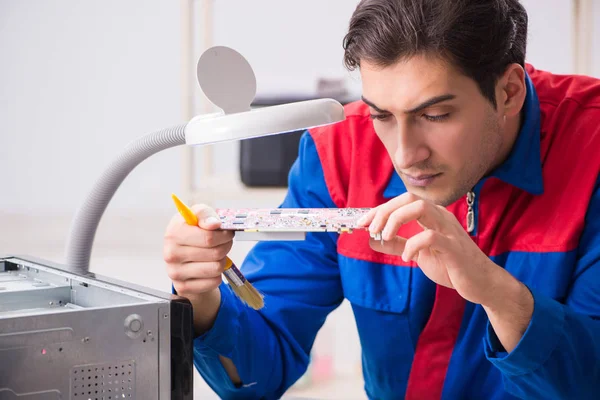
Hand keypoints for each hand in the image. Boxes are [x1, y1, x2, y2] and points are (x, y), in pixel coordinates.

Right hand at [163, 204, 233, 333]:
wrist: (182, 254)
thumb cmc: (192, 231)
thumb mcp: (197, 215)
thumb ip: (206, 214)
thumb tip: (214, 224)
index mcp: (174, 233)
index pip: (208, 237)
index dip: (224, 235)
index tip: (227, 233)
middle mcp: (171, 253)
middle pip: (215, 253)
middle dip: (226, 246)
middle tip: (225, 243)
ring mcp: (175, 272)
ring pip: (216, 268)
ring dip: (222, 260)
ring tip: (217, 254)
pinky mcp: (182, 287)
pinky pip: (213, 282)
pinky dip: (217, 275)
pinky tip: (210, 267)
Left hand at [357, 193, 501, 305]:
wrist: (481, 284)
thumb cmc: (451, 266)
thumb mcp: (418, 252)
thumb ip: (397, 244)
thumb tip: (372, 239)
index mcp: (432, 216)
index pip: (402, 201)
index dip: (379, 210)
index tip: (362, 222)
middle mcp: (440, 216)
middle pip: (409, 198)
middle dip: (385, 211)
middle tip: (372, 230)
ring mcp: (449, 230)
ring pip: (420, 208)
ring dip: (396, 220)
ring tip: (385, 237)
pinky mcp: (454, 247)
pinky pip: (430, 237)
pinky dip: (412, 246)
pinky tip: (408, 258)